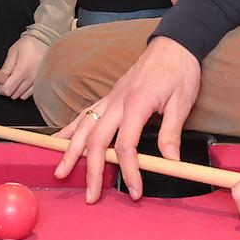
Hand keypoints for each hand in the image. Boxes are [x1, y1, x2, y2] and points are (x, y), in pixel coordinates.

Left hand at [0, 36, 47, 99]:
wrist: (46, 40)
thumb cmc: (29, 44)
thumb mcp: (13, 52)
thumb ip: (6, 67)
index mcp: (22, 70)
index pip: (7, 90)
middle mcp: (31, 78)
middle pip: (13, 95)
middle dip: (7, 88)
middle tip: (6, 79)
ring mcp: (37, 82)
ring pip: (21, 96)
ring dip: (15, 90)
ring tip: (15, 79)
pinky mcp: (41, 82)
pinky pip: (30, 94)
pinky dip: (24, 91)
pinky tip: (22, 81)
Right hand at [53, 36, 199, 202]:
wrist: (173, 44)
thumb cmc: (180, 72)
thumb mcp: (182, 103)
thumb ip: (171, 133)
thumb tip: (169, 162)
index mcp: (137, 104)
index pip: (126, 145)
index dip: (130, 171)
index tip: (136, 191)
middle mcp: (117, 102)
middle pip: (97, 140)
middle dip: (91, 170)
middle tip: (90, 195)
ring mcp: (109, 99)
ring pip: (84, 127)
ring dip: (71, 151)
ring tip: (61, 172)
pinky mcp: (108, 97)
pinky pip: (84, 114)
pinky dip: (69, 129)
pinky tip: (57, 141)